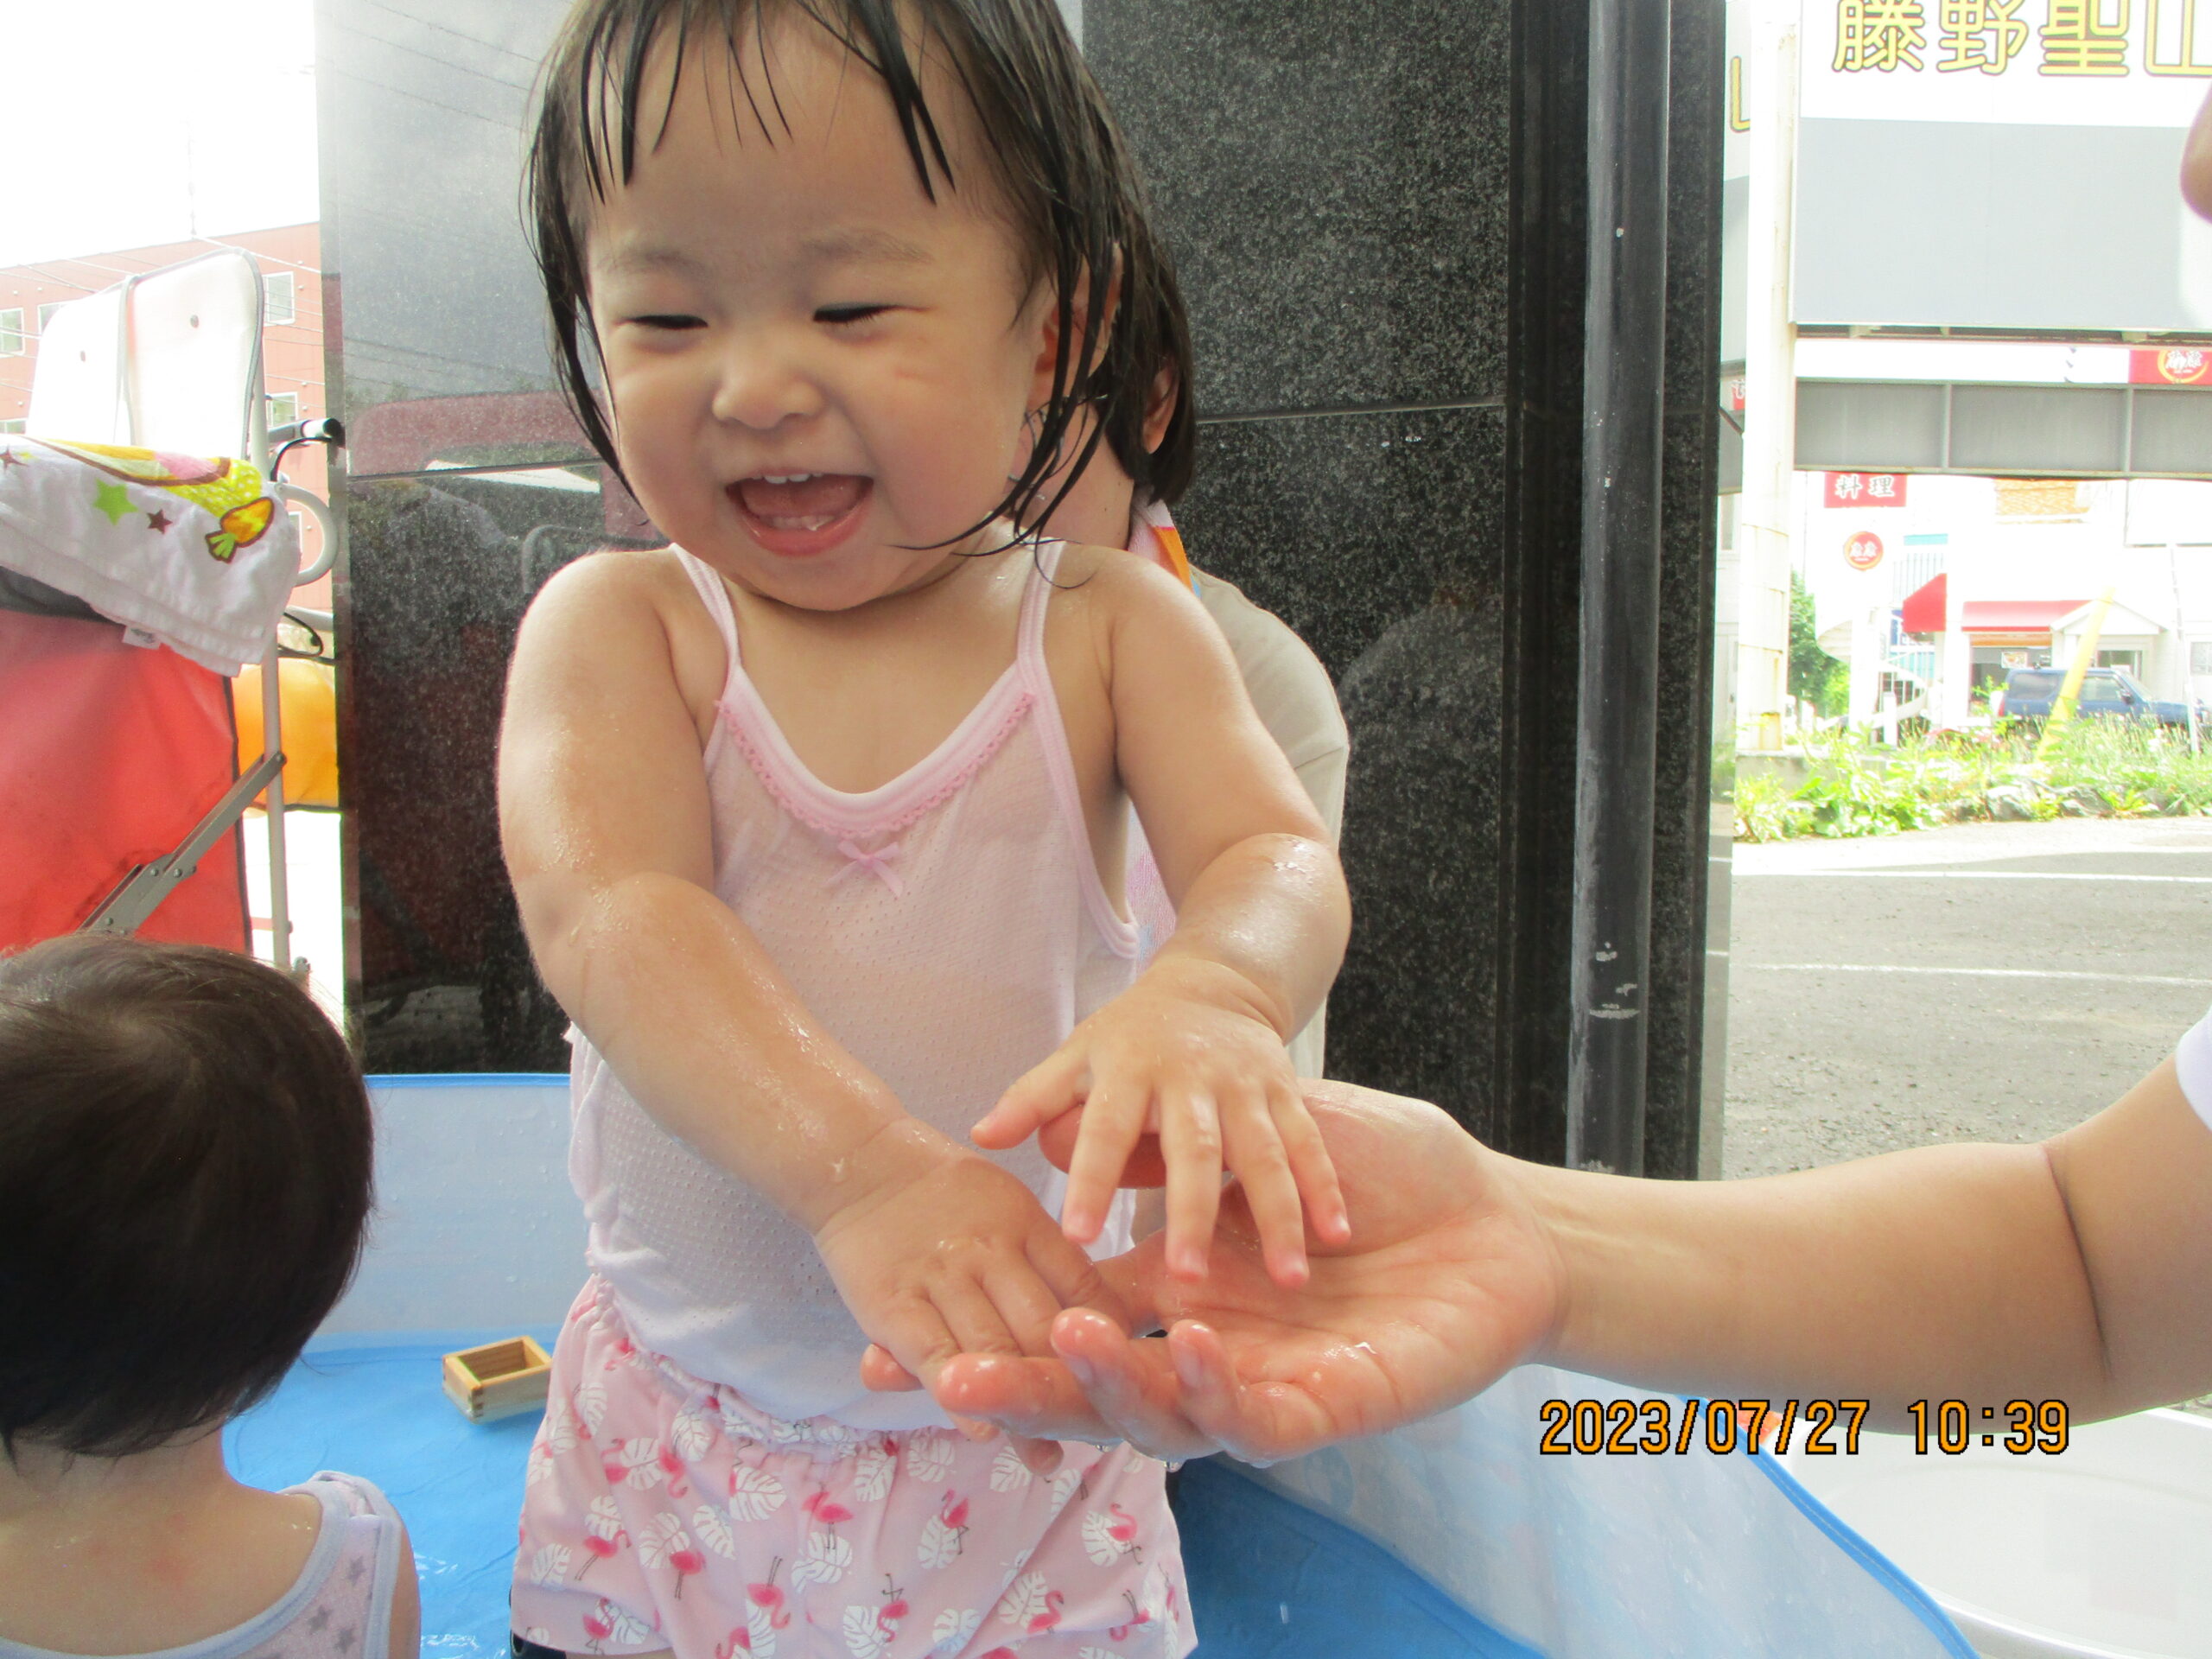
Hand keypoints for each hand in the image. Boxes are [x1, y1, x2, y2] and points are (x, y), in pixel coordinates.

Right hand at [808, 1120, 1129, 1432]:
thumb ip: (1047, 1258)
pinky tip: (985, 1433)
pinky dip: (962, 1398)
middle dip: (1072, 1384)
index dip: (1108, 1341)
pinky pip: (935, 1357)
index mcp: (1028, 1225)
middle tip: (1096, 1434)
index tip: (1124, 1382)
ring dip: (1022, 1407)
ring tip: (1047, 1455)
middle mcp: (990, 1250)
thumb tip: (1102, 1319)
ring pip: (994, 1351)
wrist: (861, 1164)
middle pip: (1044, 1328)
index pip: (1085, 1288)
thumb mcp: (1009, 1205)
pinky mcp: (893, 1305)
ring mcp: (941, 1278)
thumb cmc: (944, 1195)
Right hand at [925, 1081, 1564, 1461]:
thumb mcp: (1262, 1140)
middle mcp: (1212, 1356)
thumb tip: (1057, 1132)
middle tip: (947, 1373)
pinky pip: (1261, 1423)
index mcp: (1184, 1300)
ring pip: (1165, 1419)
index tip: (901, 1341)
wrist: (1501, 1221)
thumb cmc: (1390, 1177)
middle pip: (1097, 1390)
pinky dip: (1220, 1387)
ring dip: (1112, 1382)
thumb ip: (1165, 1156)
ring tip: (1064, 1334)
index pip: (1072, 1329)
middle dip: (1022, 1386)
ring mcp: (1268, 1392)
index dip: (995, 1336)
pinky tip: (1193, 1341)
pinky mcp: (1333, 1416)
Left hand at [972, 958, 1348, 1285]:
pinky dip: (1324, 1188)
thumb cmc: (1132, 1034)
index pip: (1103, 1129)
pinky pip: (1309, 1143)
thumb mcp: (1078, 1054)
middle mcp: (1190, 1079)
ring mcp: (1246, 1086)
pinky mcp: (1288, 1092)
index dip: (1088, 1178)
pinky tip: (1335, 1237)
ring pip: (1263, 1152)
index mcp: (1128, 1072)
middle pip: (1192, 1150)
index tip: (1075, 1236)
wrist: (1216, 983)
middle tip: (1188, 1280)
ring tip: (1287, 1280)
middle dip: (1192, 1213)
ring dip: (1277, 1215)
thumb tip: (980, 1135)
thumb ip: (1033, 1099)